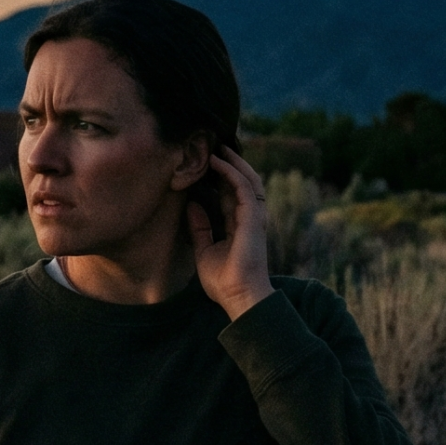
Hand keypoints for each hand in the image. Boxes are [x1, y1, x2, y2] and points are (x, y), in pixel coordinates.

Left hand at [187, 146, 273, 320]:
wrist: (238, 297)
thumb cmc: (223, 282)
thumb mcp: (204, 251)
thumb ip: (199, 228)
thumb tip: (191, 205)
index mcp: (240, 227)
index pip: (233, 196)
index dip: (222, 179)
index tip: (209, 164)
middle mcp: (250, 219)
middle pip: (244, 184)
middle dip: (232, 164)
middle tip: (216, 147)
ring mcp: (254, 218)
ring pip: (249, 181)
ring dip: (235, 163)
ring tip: (219, 148)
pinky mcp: (254, 219)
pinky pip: (245, 188)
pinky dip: (232, 173)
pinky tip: (219, 163)